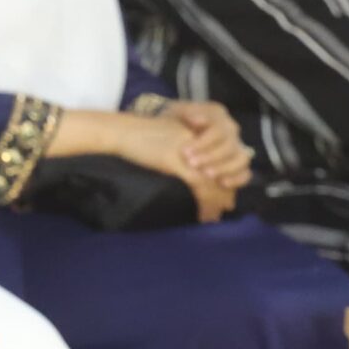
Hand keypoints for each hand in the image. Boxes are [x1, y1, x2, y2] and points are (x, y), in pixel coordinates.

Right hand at [85, 109, 237, 222]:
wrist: (121, 131)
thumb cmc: (138, 137)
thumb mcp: (167, 140)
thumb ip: (183, 150)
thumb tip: (193, 168)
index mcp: (196, 133)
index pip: (222, 156)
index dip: (227, 176)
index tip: (225, 193)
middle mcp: (198, 141)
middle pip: (221, 169)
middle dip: (225, 191)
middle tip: (226, 208)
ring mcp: (189, 152)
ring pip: (213, 180)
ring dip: (216, 201)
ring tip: (215, 216)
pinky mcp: (178, 162)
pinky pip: (199, 187)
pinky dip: (204, 203)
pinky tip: (203, 215)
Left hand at [164, 100, 253, 192]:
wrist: (178, 131)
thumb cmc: (177, 121)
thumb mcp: (177, 112)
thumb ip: (186, 113)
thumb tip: (193, 119)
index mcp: (218, 115)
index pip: (217, 130)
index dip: (203, 142)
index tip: (185, 151)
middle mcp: (231, 129)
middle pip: (229, 145)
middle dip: (210, 156)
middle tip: (191, 164)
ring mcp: (237, 146)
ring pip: (241, 158)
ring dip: (224, 167)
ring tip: (206, 174)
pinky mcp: (239, 164)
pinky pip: (246, 173)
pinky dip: (237, 178)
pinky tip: (222, 183)